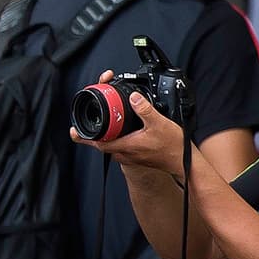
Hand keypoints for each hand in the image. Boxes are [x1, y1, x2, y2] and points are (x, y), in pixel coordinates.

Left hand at [70, 83, 187, 177]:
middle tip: (82, 121)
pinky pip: (118, 146)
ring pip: (109, 144)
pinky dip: (114, 137)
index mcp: (125, 146)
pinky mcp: (135, 155)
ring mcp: (129, 155)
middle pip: (99, 143)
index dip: (84, 136)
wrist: (184, 162)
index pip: (97, 142)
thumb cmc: (172, 147)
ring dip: (102, 134)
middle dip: (90, 132)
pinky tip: (118, 129)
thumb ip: (144, 109)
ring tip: (99, 121)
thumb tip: (133, 97)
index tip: (74, 130)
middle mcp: (124, 153)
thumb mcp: (159, 123)